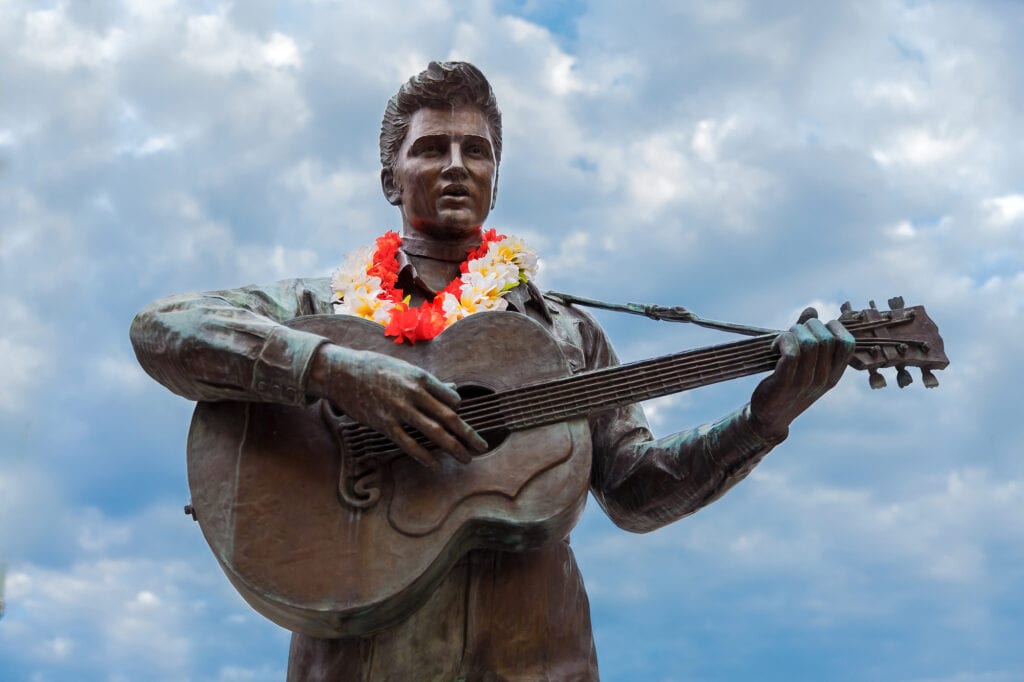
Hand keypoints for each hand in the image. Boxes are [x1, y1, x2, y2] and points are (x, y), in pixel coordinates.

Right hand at [307, 344, 488, 467]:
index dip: (460, 411)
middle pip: (449, 417)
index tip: (461, 420)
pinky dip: (424, 455)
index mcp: (421, 377)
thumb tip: (453, 390)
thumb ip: (430, 382)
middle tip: (483, 447)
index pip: (452, 398)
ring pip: (434, 432)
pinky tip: (436, 464)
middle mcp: (413, 393)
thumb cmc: (375, 367)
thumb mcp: (405, 368)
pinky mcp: (384, 423)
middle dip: (468, 434)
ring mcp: (399, 410)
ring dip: (453, 447)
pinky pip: (408, 443)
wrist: (341, 371)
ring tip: (467, 458)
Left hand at [749, 312, 854, 439]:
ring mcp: (805, 382)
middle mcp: (824, 378)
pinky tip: (773, 347)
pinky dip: (781, 342)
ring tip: (781, 340)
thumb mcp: (805, 363)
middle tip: (792, 334)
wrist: (770, 418)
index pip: (848, 343)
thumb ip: (809, 335)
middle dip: (807, 326)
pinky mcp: (785, 383)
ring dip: (792, 333)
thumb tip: (812, 309)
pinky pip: (790, 353)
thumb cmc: (787, 385)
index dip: (834, 327)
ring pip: (807, 342)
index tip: (816, 328)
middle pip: (825, 338)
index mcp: (834, 374)